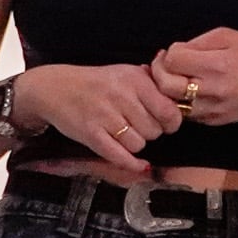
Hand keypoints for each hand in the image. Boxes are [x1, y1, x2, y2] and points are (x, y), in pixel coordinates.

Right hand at [12, 64, 183, 174]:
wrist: (56, 88)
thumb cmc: (96, 83)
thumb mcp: (125, 72)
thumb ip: (152, 82)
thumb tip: (181, 93)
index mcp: (134, 79)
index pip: (169, 110)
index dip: (171, 122)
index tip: (166, 123)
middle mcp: (121, 96)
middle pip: (155, 130)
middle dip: (151, 133)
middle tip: (140, 127)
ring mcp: (105, 116)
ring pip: (139, 144)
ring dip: (136, 144)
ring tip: (126, 134)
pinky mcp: (91, 134)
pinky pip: (120, 156)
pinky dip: (132, 164)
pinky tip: (138, 164)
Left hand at [150, 28, 237, 128]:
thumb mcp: (230, 37)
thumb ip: (199, 42)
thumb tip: (174, 52)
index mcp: (217, 65)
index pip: (173, 60)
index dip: (169, 53)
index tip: (176, 51)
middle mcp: (211, 90)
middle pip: (166, 86)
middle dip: (159, 73)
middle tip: (165, 65)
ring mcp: (210, 110)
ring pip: (171, 103)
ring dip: (166, 90)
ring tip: (174, 78)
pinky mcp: (211, 121)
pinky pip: (184, 113)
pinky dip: (179, 102)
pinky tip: (187, 91)